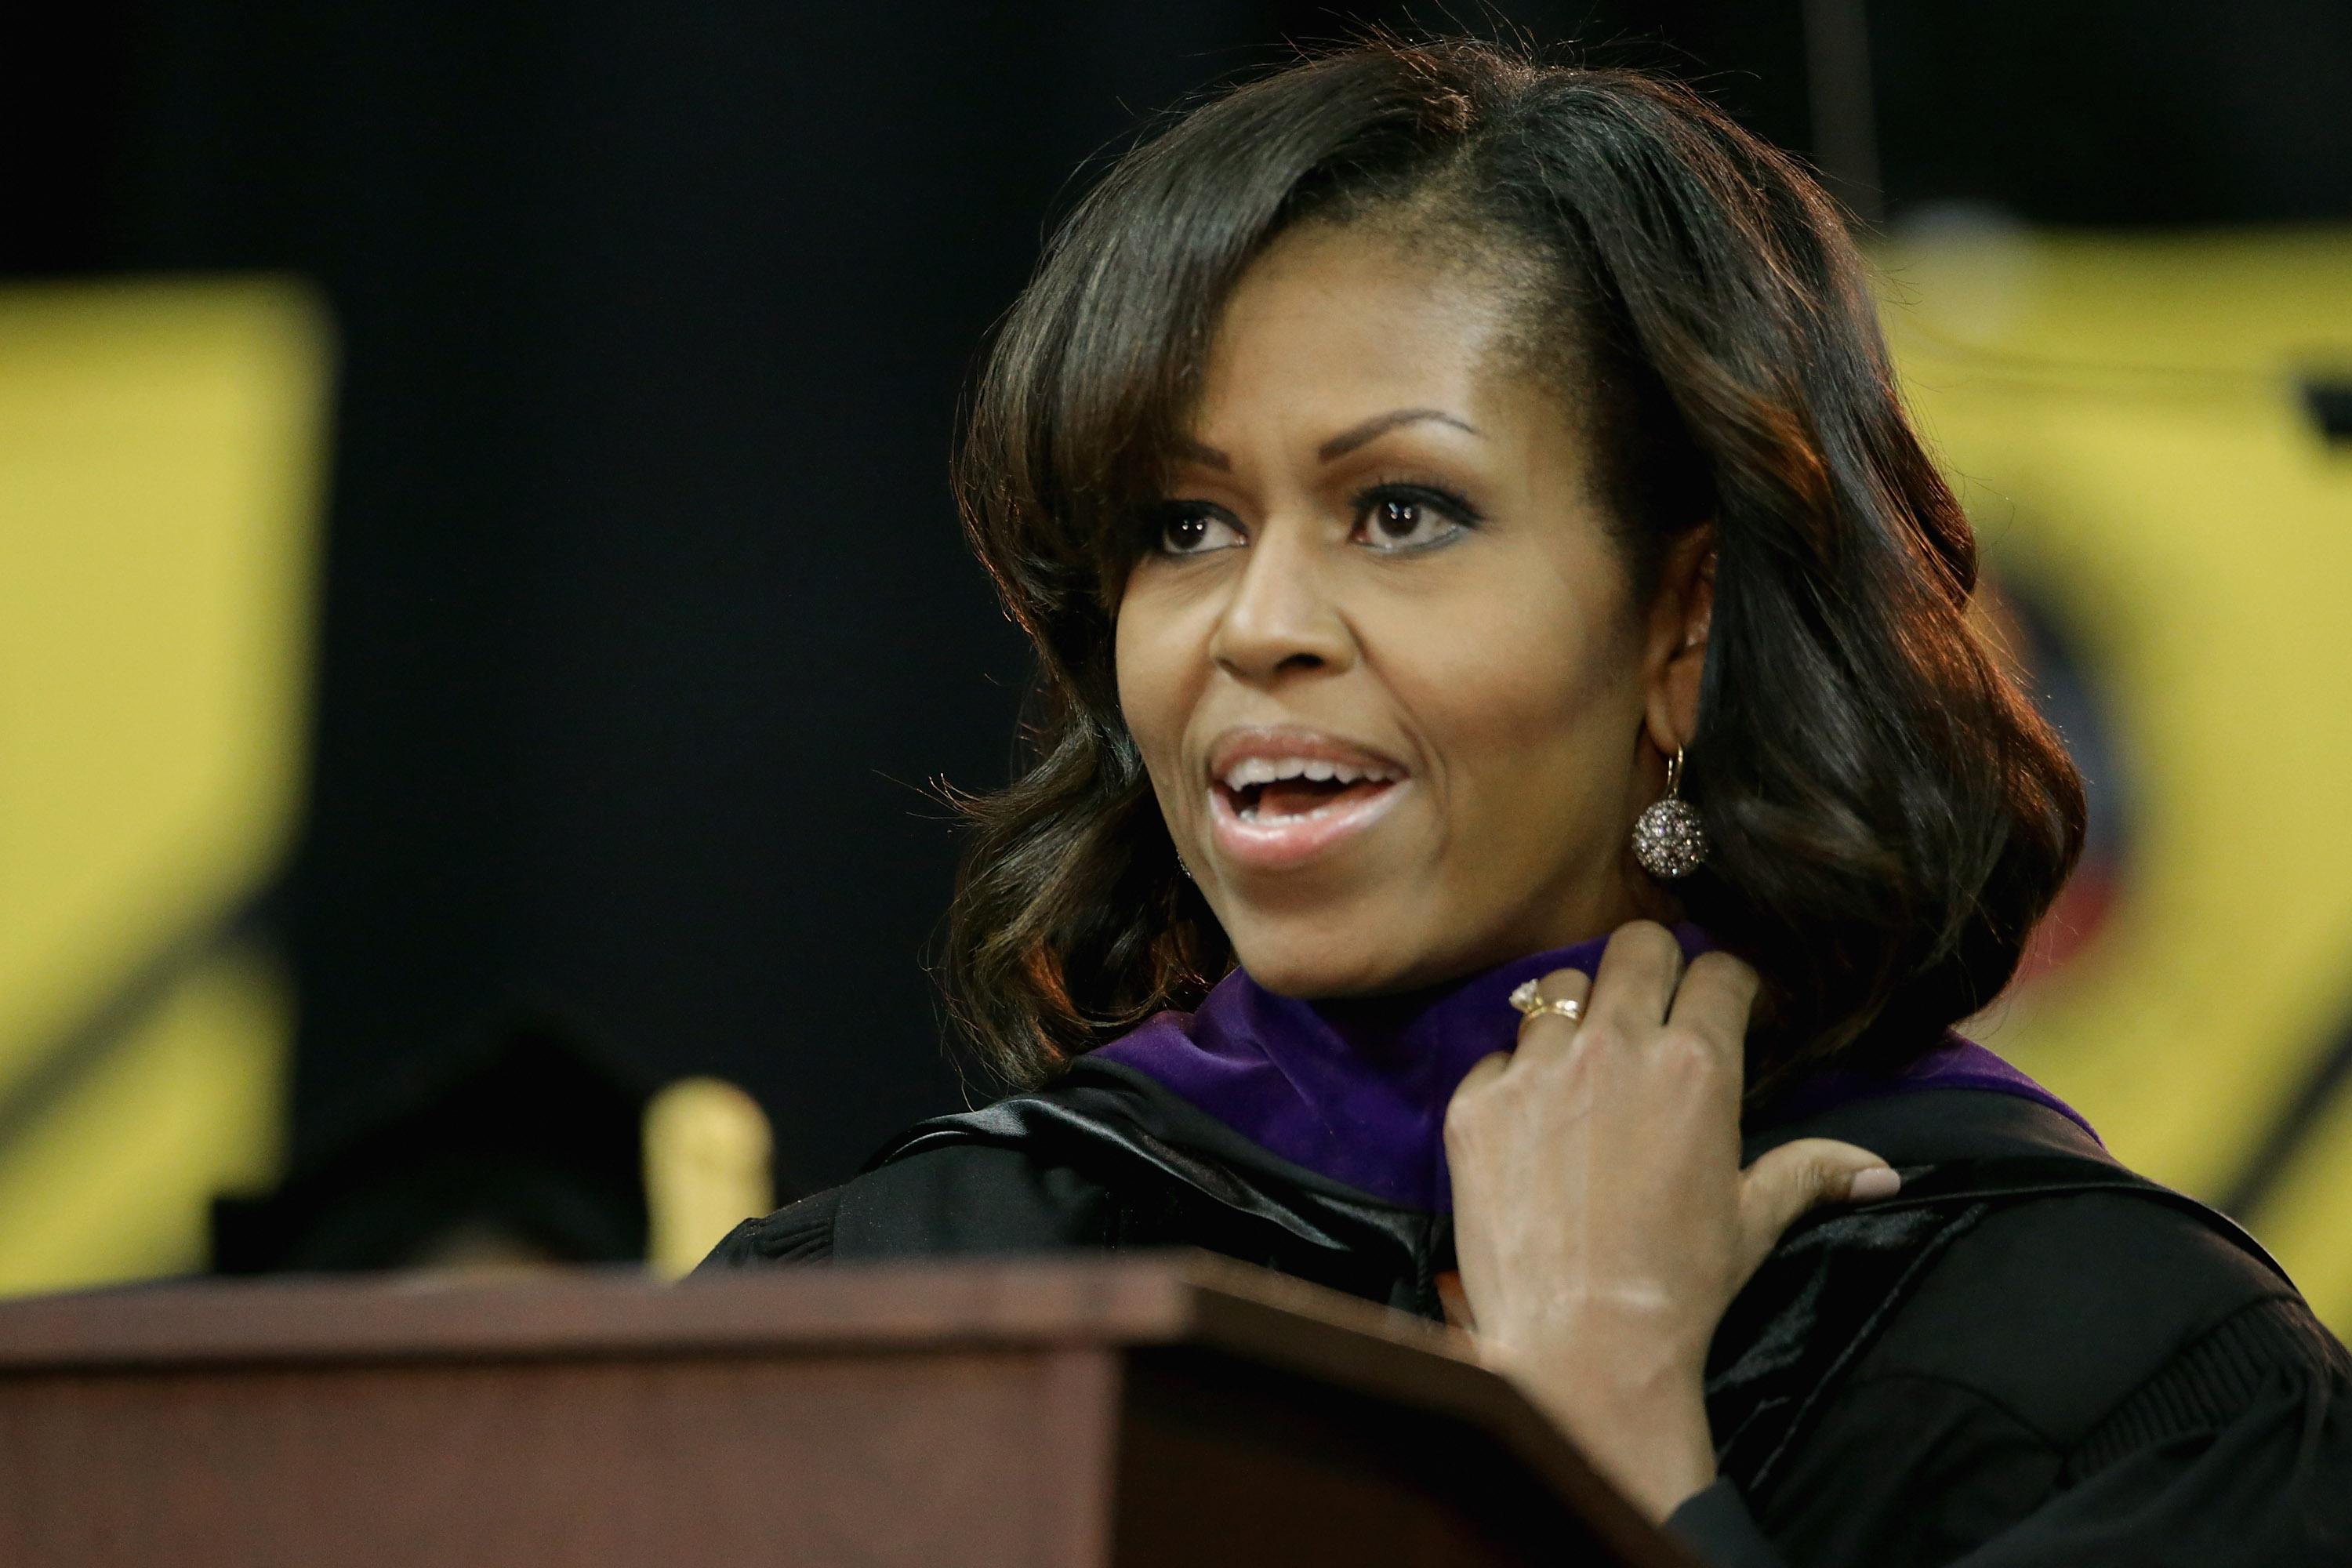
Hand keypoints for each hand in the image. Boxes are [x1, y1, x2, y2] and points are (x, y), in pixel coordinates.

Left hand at [1442, 921, 1897, 1521]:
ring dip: (1577, 1017)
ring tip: (1584, 1065)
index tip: (1720, 1002)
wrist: (1580, 1345)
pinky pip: (1495, 1055)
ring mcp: (1537, 1069)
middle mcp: (1615, 1046)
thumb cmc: (1679, 1286)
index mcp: (1697, 1065)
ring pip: (1558, 989)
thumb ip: (1810, 1174)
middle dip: (1651, 967)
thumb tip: (1882, 1171)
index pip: (1718, 970)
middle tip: (1652, 1007)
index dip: (1724, 982)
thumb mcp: (1751, 1222)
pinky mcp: (1476, 1102)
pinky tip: (1529, 1122)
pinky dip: (1513, 1077)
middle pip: (1635, 945)